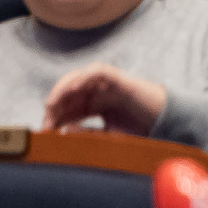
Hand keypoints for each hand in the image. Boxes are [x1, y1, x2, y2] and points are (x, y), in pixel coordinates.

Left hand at [41, 65, 167, 135]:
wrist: (162, 123)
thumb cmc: (137, 131)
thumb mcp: (105, 136)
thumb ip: (86, 134)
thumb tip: (62, 131)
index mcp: (95, 105)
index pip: (68, 107)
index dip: (54, 117)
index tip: (45, 132)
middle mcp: (98, 92)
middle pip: (69, 91)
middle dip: (55, 105)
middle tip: (47, 122)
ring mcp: (108, 84)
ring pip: (79, 78)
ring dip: (63, 88)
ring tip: (52, 104)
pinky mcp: (119, 78)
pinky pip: (97, 71)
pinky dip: (84, 77)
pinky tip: (73, 89)